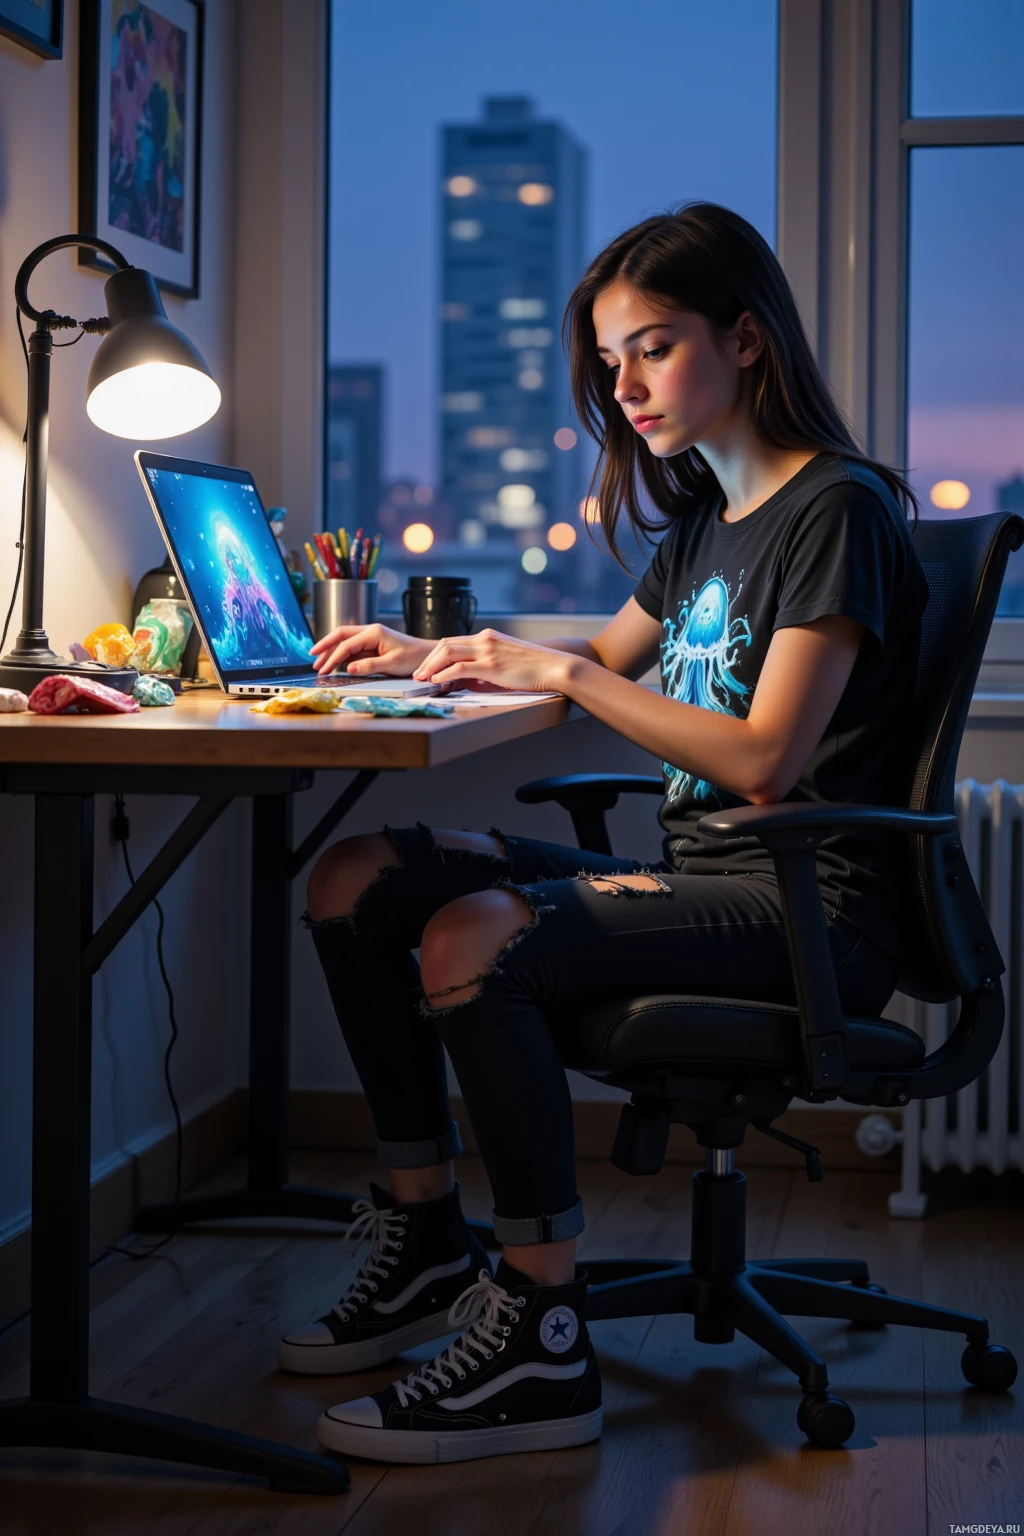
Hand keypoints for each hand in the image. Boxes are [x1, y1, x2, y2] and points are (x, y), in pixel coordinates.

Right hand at [311, 623, 432, 675]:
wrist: (426, 655)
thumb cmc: (413, 658)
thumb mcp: (392, 664)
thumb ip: (369, 666)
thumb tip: (349, 668)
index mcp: (374, 633)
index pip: (347, 644)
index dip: (333, 656)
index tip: (324, 668)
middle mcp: (370, 631)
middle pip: (340, 635)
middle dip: (325, 646)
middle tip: (313, 660)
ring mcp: (371, 637)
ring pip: (344, 640)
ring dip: (331, 650)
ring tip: (320, 663)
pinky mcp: (372, 644)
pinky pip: (352, 647)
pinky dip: (341, 654)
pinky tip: (335, 663)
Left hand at [411, 629, 570, 691]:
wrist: (554, 667)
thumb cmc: (533, 670)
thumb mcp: (505, 665)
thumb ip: (484, 670)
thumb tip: (465, 682)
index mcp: (488, 637)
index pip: (454, 641)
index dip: (436, 655)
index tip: (427, 667)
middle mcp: (485, 639)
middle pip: (445, 644)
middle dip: (428, 660)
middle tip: (418, 674)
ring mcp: (487, 650)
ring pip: (448, 653)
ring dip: (431, 666)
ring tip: (422, 679)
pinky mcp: (491, 664)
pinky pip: (459, 667)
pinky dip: (443, 674)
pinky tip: (436, 681)